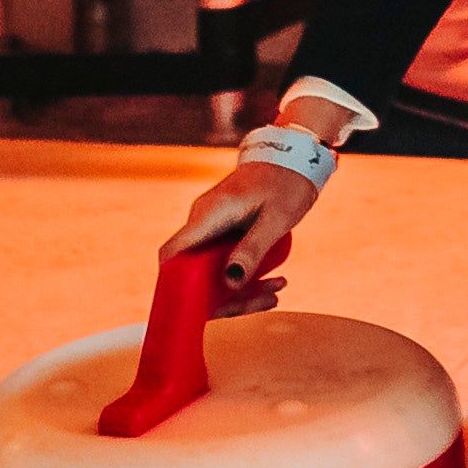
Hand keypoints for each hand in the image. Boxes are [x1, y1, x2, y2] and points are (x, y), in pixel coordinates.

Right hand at [157, 169, 315, 313]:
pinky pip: (225, 261)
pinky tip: (273, 282)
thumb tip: (232, 281)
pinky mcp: (223, 232)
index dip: (174, 285)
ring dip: (243, 289)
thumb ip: (252, 249)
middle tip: (264, 301)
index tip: (196, 309)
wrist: (293, 158)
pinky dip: (246, 276)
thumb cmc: (286, 181)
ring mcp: (211, 227)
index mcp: (209, 214)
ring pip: (213, 271)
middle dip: (227, 297)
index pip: (173, 254)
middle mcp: (203, 221)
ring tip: (276, 291)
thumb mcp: (276, 219)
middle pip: (196, 273)